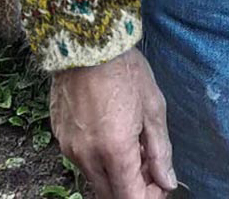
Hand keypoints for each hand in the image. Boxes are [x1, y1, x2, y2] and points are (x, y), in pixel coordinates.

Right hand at [49, 46, 178, 198]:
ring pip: (95, 179)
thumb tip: (168, 181)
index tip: (162, 184)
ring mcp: (69, 149)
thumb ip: (160, 150)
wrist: (87, 45)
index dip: (150, 196)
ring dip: (117, 173)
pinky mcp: (60, 138)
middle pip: (110, 194)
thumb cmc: (125, 71)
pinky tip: (115, 134)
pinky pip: (82, 161)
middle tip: (151, 164)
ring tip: (135, 144)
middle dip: (134, 186)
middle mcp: (87, 157)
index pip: (130, 197)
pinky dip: (100, 159)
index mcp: (114, 150)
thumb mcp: (154, 107)